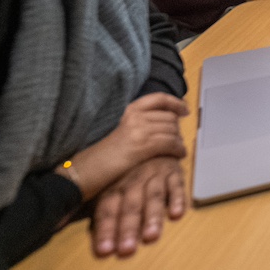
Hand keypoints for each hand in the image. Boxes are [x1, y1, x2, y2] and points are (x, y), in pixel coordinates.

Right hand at [66, 93, 188, 202]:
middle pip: (169, 116)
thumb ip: (138, 125)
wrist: (84, 170)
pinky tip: (179, 155)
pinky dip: (179, 149)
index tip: (184, 108)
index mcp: (128, 110)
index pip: (158, 99)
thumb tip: (161, 126)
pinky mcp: (142, 146)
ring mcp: (139, 130)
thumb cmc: (101, 156)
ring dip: (179, 141)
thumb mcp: (120, 133)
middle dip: (177, 128)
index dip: (175, 103)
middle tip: (179, 138)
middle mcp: (135, 116)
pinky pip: (171, 144)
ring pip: (172, 130)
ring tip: (179, 149)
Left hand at [90, 155, 185, 257]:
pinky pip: (177, 186)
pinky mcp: (173, 173)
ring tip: (151, 237)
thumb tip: (84, 237)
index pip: (107, 210)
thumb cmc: (128, 172)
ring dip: (152, 217)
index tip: (104, 252)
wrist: (151, 139)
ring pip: (153, 197)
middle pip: (130, 206)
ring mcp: (155, 175)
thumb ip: (102, 211)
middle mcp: (133, 180)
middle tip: (127, 250)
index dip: (105, 230)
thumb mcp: (109, 185)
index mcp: (113, 185)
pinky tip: (177, 214)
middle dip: (128, 228)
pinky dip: (178, 199)